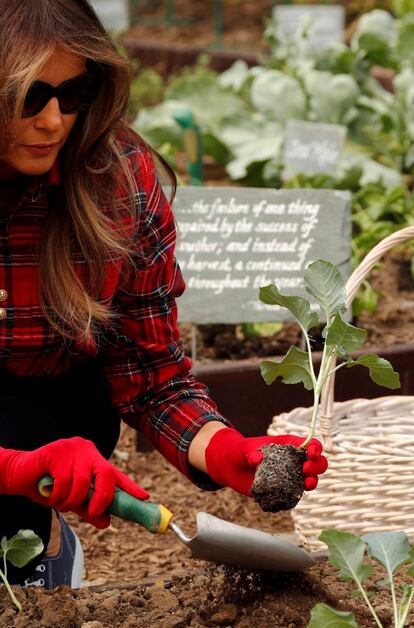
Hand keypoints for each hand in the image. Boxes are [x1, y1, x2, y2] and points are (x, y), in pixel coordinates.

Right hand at [0, 437, 148, 528]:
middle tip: (94, 511)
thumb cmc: (48, 485)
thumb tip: (107, 522)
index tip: (145, 499)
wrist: (18, 474)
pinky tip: (49, 494)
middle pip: (106, 474)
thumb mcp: (71, 500)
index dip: (131, 487)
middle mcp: (87, 450)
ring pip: (82, 483)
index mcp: (94, 460)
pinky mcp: (56, 452)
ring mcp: (72, 449)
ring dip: (71, 501)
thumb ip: (89, 509)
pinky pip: (64, 482)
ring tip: (60, 501)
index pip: (116, 473)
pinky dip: (57, 496)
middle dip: (102, 498)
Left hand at [205, 428, 327, 495]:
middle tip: (306, 469)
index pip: (309, 444)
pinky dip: (296, 497)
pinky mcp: (283, 490)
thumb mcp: (243, 449)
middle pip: (316, 463)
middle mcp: (293, 460)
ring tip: (307, 484)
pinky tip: (291, 498)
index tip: (311, 453)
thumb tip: (257, 459)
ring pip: (309, 480)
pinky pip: (295, 495)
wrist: (230, 468)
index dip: (315, 448)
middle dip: (317, 466)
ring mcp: (290, 476)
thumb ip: (250, 452)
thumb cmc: (239, 451)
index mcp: (288, 445)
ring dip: (312, 482)